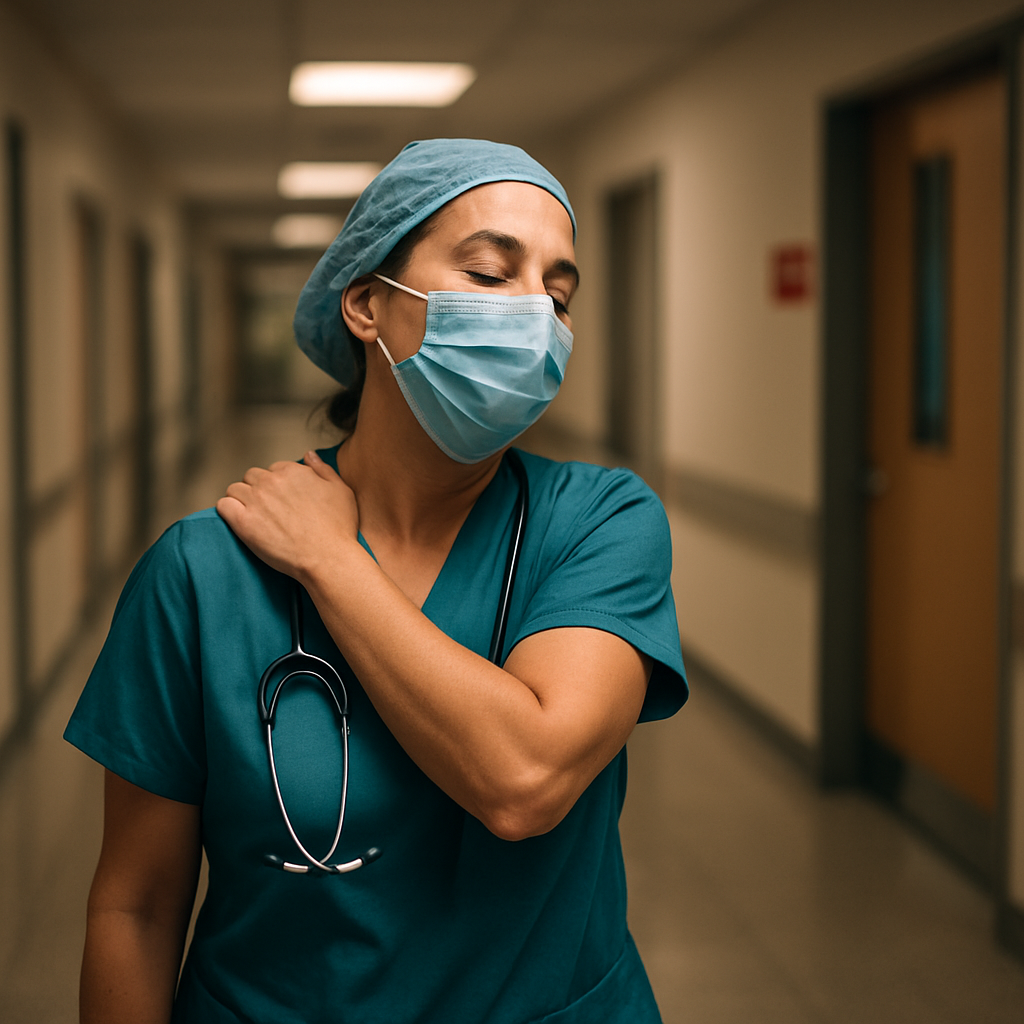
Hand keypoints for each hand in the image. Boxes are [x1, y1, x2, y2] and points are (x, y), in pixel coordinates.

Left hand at [216, 450, 358, 581]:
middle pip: (252, 477)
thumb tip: (308, 455)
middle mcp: (271, 481)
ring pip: (235, 489)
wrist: (328, 558)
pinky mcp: (243, 522)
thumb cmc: (338, 527)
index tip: (283, 500)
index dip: (278, 484)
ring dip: (241, 499)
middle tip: (268, 510)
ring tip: (252, 516)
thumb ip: (323, 469)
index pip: (274, 469)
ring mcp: (255, 501)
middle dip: (258, 490)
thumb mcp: (341, 490)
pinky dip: (227, 510)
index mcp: (292, 471)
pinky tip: (237, 520)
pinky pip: (223, 506)